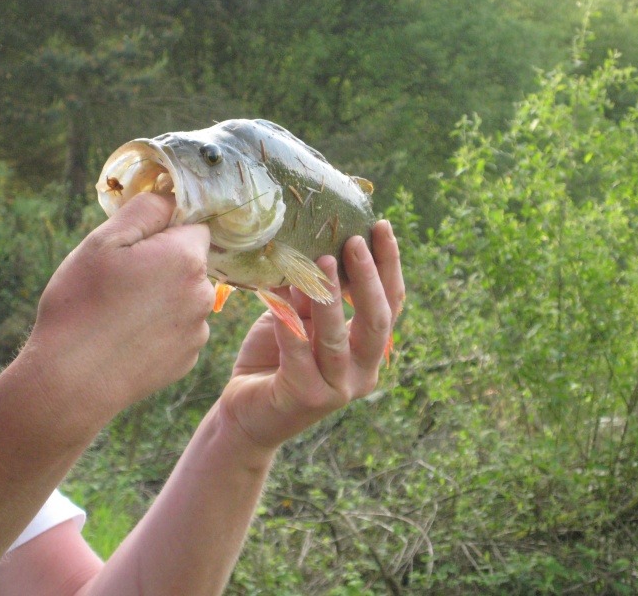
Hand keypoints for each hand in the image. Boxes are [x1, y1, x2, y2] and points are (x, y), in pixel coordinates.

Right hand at [20, 192, 214, 423]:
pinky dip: (159, 329)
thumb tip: (172, 195)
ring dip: (162, 298)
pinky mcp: (187, 359)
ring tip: (119, 313)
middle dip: (163, 264)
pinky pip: (178, 330)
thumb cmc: (82, 304)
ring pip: (184, 297)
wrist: (72, 380)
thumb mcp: (103, 241)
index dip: (163, 231)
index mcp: (187, 258)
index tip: (134, 246)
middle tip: (120, 280)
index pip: (194, 226)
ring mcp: (198, 330)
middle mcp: (202, 294)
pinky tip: (127, 337)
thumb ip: (145, 209)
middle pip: (191, 263)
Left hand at [217, 220, 404, 452]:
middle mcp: (362, 373)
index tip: (381, 226)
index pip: (391, 304)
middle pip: (377, 321)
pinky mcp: (307, 398)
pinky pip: (298, 352)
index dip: (389, 266)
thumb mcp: (300, 318)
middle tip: (354, 240)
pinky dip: (288, 320)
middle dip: (368, 278)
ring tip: (322, 260)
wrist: (245, 410)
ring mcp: (337, 389)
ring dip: (331, 296)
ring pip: (339, 337)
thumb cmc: (276, 358)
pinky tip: (278, 292)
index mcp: (369, 351)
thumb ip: (316, 292)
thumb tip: (322, 244)